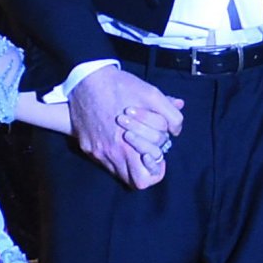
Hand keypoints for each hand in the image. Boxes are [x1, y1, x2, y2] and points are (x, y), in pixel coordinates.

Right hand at [68, 66, 182, 189]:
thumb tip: (176, 130)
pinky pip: (104, 162)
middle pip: (133, 182)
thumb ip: (169, 114)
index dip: (156, 170)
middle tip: (148, 152)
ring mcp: (96, 152)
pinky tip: (119, 139)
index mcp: (126, 146)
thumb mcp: (151, 94)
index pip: (145, 178)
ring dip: (130, 165)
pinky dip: (115, 156)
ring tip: (136, 148)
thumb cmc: (120, 87)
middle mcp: (110, 154)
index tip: (157, 156)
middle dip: (145, 170)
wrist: (86, 80)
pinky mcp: (86, 147)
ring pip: (118, 174)